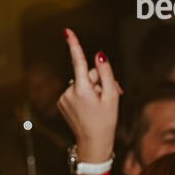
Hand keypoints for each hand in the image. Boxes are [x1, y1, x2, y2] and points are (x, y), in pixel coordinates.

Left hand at [56, 29, 119, 163]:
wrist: (92, 143)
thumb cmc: (105, 121)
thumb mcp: (112, 95)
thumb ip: (106, 73)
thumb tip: (99, 56)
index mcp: (82, 89)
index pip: (78, 62)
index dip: (74, 45)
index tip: (67, 31)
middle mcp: (69, 92)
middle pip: (87, 74)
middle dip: (99, 80)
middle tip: (110, 95)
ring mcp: (63, 98)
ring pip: (82, 83)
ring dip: (93, 89)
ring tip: (100, 104)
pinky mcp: (62, 103)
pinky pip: (76, 92)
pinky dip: (85, 95)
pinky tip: (91, 107)